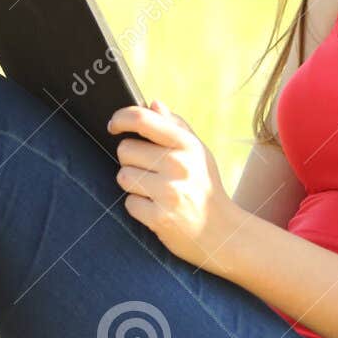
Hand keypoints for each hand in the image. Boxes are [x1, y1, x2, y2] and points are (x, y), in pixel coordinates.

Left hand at [108, 99, 242, 271]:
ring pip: (123, 176)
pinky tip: (157, 209)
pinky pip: (130, 203)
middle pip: (125, 150)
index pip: (142, 119)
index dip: (120, 118)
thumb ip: (175, 126)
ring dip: (133, 184)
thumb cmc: (205, 187)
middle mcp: (178, 165)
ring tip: (154, 191)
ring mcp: (169, 192)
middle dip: (130, 160)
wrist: (224, 233)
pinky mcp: (160, 218)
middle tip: (149, 171)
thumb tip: (153, 103)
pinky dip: (139, 207)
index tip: (113, 126)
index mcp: (186, 144)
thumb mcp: (198, 153)